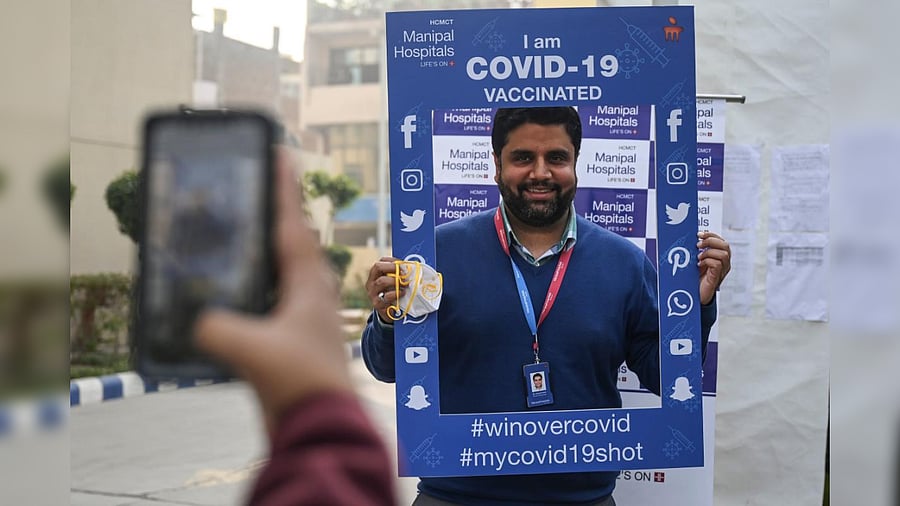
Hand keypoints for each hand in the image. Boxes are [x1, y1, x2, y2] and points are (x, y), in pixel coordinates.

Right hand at [193, 149, 350, 437]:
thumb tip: (197, 321)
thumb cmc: (300, 382)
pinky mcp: (295, 338)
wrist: (322, 425)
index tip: (279, 152)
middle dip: (277, 211)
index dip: (284, 187)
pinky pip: (277, 296)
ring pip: (288, 268)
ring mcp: (307, 315)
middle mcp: (313, 293)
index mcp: (309, 283)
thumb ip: (218, 329)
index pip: (292, 223)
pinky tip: (241, 287)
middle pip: (293, 240)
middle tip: (260, 185)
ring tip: (247, 228)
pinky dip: (260, 282)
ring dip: (269, 247)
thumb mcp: (252, 350)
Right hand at [365, 257, 405, 322]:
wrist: (388, 312)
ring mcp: (372, 293)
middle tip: (404, 273)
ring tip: (404, 283)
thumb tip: (410, 266)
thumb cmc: (392, 293)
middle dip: (393, 268)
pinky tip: (402, 293)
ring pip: (381, 281)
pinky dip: (396, 293)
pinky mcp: (377, 304)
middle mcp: (371, 282)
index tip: (403, 264)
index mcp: (375, 274)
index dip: (393, 260)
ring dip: (395, 281)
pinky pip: (386, 296)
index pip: (381, 261)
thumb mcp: (393, 282)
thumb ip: (398, 274)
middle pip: (377, 267)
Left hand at [697, 231, 730, 304]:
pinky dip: (707, 261)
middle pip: (725, 245)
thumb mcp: (696, 261)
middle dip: (711, 241)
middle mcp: (724, 263)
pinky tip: (699, 265)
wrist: (693, 296)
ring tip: (698, 257)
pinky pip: (717, 264)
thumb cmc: (695, 279)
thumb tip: (692, 240)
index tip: (699, 234)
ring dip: (708, 252)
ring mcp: (722, 271)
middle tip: (698, 244)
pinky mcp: (717, 277)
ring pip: (724, 254)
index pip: (721, 241)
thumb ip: (698, 251)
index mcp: (719, 257)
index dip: (712, 235)